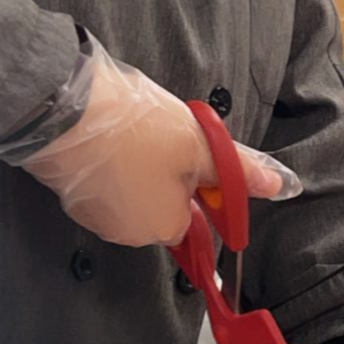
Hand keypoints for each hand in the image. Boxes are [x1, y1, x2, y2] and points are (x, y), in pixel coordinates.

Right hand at [19, 40, 291, 245]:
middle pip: (161, 205)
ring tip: (132, 133)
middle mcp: (129, 233)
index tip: (189, 152)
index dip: (198, 182)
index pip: (196, 215)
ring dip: (136, 167)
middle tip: (161, 137)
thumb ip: (238, 171)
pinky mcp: (70, 195)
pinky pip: (102, 183)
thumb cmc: (137, 131)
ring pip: (131, 192)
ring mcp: (94, 216)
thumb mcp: (200, 145)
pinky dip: (108, 163)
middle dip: (165, 174)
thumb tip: (279, 186)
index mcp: (166, 227)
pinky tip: (106, 137)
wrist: (63, 110)